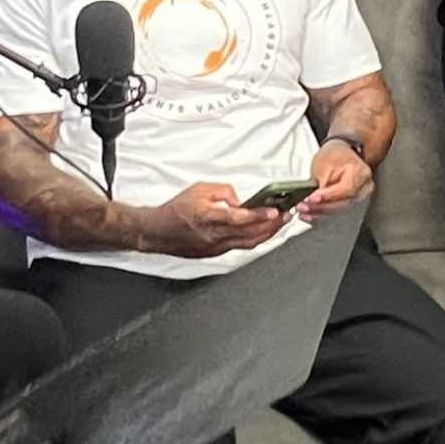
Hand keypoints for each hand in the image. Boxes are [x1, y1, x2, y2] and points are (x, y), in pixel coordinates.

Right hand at [134, 181, 292, 260]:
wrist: (158, 232)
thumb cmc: (176, 210)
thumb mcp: (198, 189)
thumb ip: (223, 191)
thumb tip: (241, 199)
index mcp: (208, 218)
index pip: (239, 219)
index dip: (259, 216)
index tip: (275, 212)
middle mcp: (214, 236)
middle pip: (250, 234)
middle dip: (272, 226)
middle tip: (287, 216)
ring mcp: (216, 247)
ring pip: (249, 244)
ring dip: (267, 234)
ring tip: (281, 224)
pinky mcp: (216, 253)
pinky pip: (241, 247)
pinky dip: (255, 239)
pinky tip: (264, 232)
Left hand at [301, 142, 373, 216]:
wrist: (340, 154)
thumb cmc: (334, 155)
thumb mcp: (324, 163)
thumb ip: (321, 182)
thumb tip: (313, 198)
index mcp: (360, 173)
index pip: (346, 189)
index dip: (328, 196)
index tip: (312, 198)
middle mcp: (364, 188)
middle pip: (342, 203)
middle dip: (321, 207)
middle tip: (304, 206)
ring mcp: (359, 197)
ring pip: (338, 210)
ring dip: (319, 212)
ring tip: (304, 210)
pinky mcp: (351, 204)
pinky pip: (335, 212)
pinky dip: (321, 215)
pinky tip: (309, 216)